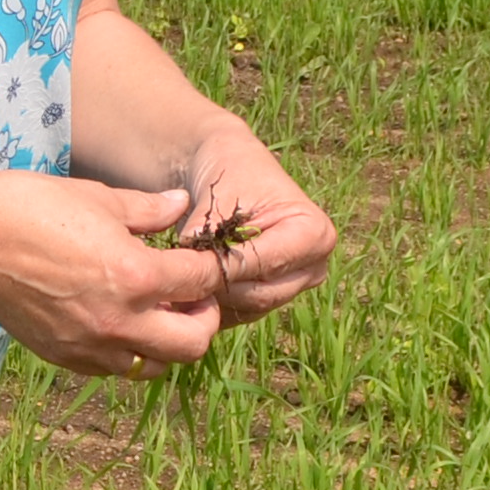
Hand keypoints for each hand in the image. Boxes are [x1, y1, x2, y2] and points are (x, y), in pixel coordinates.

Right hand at [0, 176, 225, 379]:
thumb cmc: (30, 207)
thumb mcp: (97, 199)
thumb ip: (147, 210)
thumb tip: (181, 204)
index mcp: (135, 276)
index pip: (203, 282)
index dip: (212, 269)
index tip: (205, 259)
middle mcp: (119, 321)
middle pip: (194, 343)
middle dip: (204, 319)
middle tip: (192, 296)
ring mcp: (90, 345)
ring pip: (157, 366)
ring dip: (167, 341)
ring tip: (155, 311)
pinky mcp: (65, 356)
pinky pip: (115, 368)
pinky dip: (129, 351)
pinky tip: (118, 320)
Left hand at [162, 120, 334, 327]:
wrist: (231, 174)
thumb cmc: (231, 174)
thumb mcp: (221, 193)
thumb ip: (208, 227)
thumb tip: (187, 255)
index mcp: (315, 234)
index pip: (265, 262)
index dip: (223, 265)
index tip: (185, 262)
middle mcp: (312, 267)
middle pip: (259, 294)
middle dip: (215, 285)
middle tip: (174, 277)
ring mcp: (292, 288)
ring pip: (245, 309)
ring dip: (209, 297)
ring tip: (175, 281)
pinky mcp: (269, 301)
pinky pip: (237, 315)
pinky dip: (209, 305)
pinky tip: (183, 289)